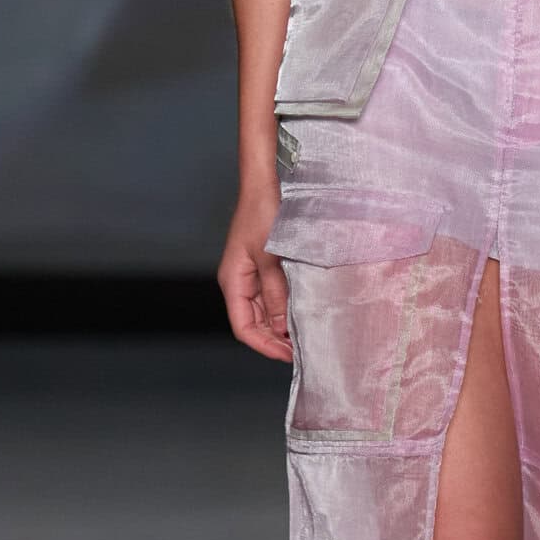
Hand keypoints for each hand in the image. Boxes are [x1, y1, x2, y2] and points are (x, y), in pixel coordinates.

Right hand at [216, 187, 293, 359]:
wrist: (265, 184)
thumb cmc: (263, 213)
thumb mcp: (272, 257)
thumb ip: (277, 292)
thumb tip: (282, 327)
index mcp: (233, 281)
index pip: (244, 327)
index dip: (265, 345)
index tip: (289, 355)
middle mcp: (240, 281)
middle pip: (254, 322)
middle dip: (275, 339)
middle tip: (303, 350)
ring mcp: (252, 274)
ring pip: (265, 311)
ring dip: (282, 325)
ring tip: (306, 335)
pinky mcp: (265, 266)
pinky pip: (273, 295)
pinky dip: (286, 307)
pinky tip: (303, 311)